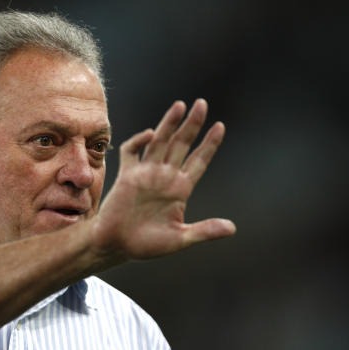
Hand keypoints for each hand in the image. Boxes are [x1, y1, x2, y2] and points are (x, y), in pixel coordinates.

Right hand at [90, 98, 235, 260]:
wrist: (116, 246)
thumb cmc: (147, 245)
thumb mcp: (180, 239)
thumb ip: (204, 231)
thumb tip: (232, 228)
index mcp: (180, 190)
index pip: (199, 161)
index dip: (209, 144)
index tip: (220, 126)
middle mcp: (164, 177)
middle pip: (181, 144)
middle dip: (192, 125)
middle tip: (202, 104)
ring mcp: (145, 174)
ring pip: (160, 143)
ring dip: (169, 124)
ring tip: (180, 106)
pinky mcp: (127, 175)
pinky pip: (132, 152)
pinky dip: (139, 141)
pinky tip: (151, 135)